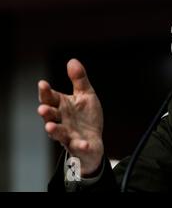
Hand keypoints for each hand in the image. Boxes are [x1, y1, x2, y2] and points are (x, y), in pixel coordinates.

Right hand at [37, 59, 103, 175]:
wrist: (94, 140)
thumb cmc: (86, 117)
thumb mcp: (86, 95)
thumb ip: (79, 80)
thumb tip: (72, 60)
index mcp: (62, 106)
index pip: (50, 98)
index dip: (46, 92)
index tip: (43, 84)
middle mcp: (61, 121)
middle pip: (51, 116)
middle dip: (46, 112)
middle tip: (42, 108)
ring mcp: (68, 135)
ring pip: (58, 133)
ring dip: (54, 130)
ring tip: (50, 127)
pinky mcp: (79, 146)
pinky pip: (78, 147)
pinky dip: (80, 145)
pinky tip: (84, 143)